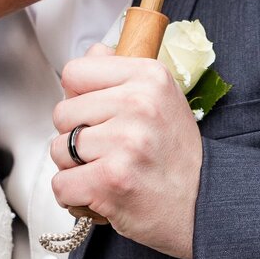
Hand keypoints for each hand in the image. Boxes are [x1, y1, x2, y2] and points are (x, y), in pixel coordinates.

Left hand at [49, 44, 202, 258]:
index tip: (99, 115)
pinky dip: (73, 195)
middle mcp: (138, 104)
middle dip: (75, 135)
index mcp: (148, 76)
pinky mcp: (111, 181)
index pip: (74, 72)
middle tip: (108, 150)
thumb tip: (91, 53)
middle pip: (62, 112)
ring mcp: (125, 143)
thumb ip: (121, 72)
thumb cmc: (174, 153)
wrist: (201, 205)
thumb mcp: (160, 98)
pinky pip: (61, 184)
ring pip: (58, 149)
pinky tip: (99, 193)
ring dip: (75, 167)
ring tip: (107, 170)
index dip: (79, 97)